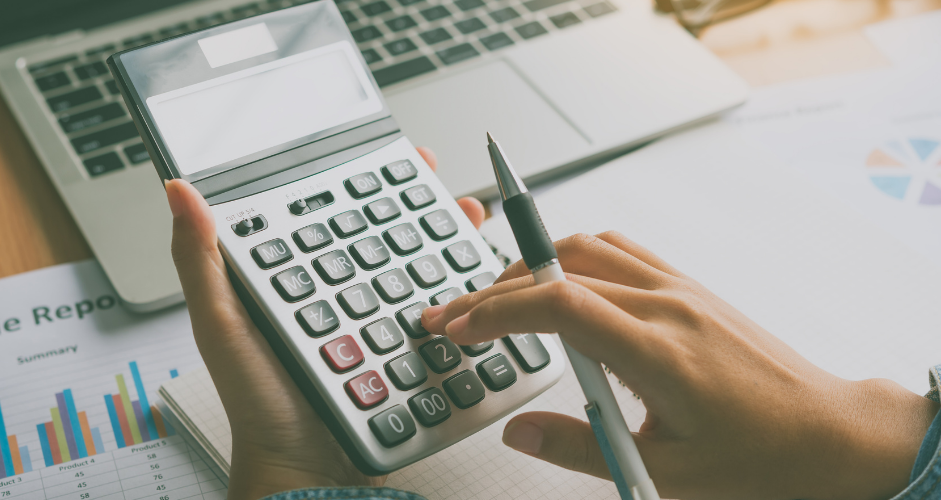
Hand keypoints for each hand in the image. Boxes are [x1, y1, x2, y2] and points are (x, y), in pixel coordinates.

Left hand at [165, 147, 483, 498]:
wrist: (307, 468)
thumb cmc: (256, 401)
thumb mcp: (221, 325)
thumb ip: (201, 260)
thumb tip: (178, 191)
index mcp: (293, 278)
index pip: (328, 214)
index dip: (358, 180)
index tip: (389, 154)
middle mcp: (336, 293)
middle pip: (381, 233)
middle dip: (415, 200)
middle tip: (436, 175)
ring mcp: (374, 321)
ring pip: (415, 264)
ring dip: (444, 235)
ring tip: (466, 212)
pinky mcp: (404, 349)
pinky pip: (435, 309)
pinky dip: (458, 285)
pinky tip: (474, 272)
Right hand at [421, 232, 937, 499]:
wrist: (829, 432)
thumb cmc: (761, 456)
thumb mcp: (662, 468)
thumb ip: (580, 447)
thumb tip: (518, 432)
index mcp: (658, 352)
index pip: (558, 305)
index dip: (497, 311)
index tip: (459, 327)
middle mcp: (667, 306)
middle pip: (559, 270)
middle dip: (493, 291)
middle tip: (452, 313)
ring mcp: (679, 288)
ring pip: (587, 248)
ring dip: (530, 265)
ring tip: (493, 296)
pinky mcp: (688, 286)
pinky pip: (619, 250)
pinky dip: (572, 255)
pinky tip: (556, 279)